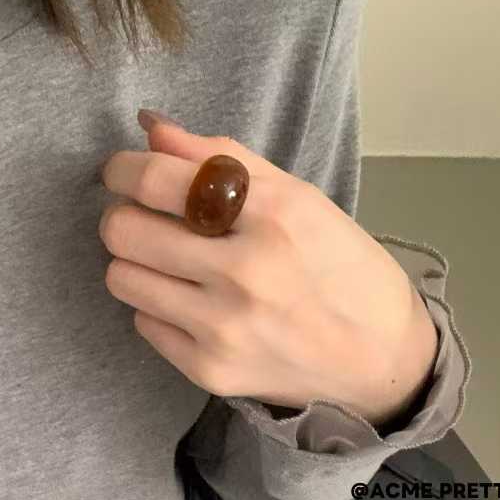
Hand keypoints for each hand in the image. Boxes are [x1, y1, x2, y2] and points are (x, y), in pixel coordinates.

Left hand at [99, 114, 439, 428]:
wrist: (378, 357)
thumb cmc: (338, 267)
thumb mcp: (299, 198)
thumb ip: (222, 157)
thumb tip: (150, 130)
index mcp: (273, 214)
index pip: (158, 180)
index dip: (123, 170)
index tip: (121, 171)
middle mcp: (244, 272)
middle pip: (124, 231)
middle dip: (122, 216)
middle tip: (142, 217)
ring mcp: (223, 328)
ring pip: (122, 279)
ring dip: (135, 263)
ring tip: (167, 262)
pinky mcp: (209, 369)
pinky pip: (143, 323)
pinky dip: (158, 308)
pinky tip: (193, 304)